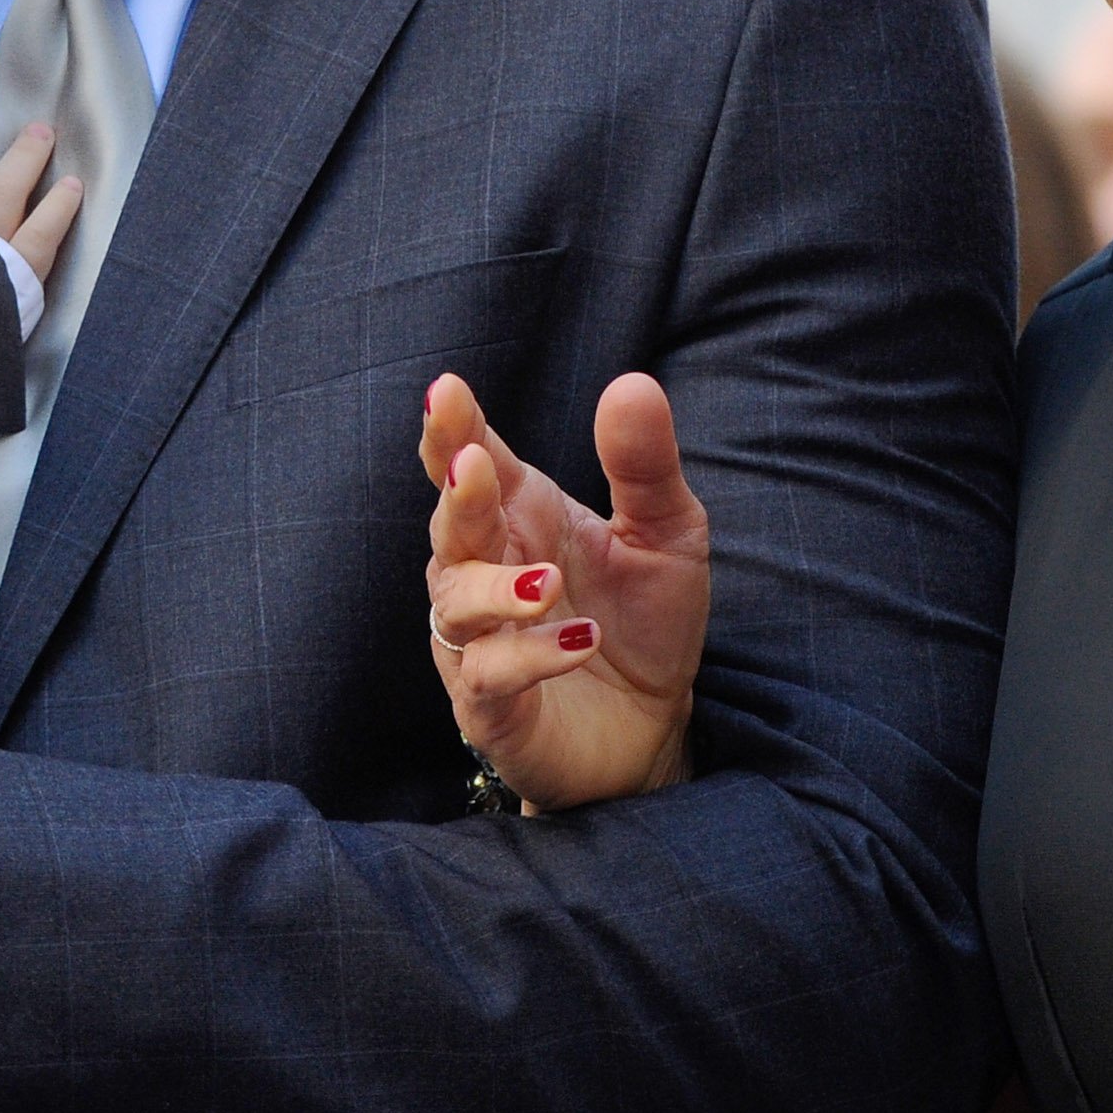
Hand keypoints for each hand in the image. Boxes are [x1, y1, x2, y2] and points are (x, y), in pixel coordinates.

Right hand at [419, 373, 709, 812]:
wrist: (656, 728)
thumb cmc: (644, 621)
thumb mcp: (667, 533)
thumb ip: (644, 464)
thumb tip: (631, 384)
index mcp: (520, 516)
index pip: (473, 461)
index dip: (453, 429)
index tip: (445, 390)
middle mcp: (486, 571)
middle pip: (451, 526)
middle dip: (455, 495)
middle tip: (471, 466)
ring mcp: (480, 641)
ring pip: (456, 603)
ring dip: (494, 589)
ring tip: (548, 583)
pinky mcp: (490, 707)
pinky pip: (489, 677)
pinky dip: (529, 657)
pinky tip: (579, 643)